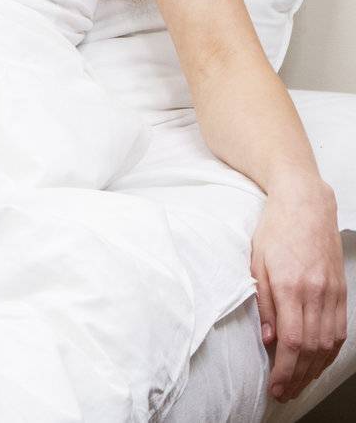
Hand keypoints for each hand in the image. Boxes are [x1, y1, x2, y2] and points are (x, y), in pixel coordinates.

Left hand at [251, 177, 346, 402]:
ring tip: (299, 384)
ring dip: (314, 369)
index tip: (276, 386)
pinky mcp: (341, 291)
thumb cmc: (274, 230)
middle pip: (312, 348)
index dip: (285, 369)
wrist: (305, 205)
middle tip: (285, 393)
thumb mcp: (256, 263)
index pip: (291, 341)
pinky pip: (340, 330)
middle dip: (298, 376)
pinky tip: (318, 363)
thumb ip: (264, 303)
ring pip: (329, 344)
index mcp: (290, 286)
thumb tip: (269, 340)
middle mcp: (315, 293)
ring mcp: (332, 293)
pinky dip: (330, 352)